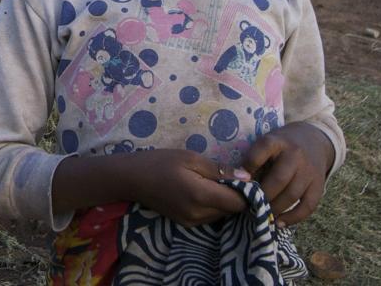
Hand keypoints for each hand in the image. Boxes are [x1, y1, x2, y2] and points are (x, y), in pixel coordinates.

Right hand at [128, 149, 251, 226]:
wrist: (131, 179)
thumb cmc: (160, 162)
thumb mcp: (191, 158)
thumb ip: (220, 170)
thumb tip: (247, 177)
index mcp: (201, 195)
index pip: (239, 203)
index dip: (249, 192)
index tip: (248, 179)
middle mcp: (199, 214)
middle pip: (233, 211)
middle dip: (238, 197)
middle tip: (233, 178)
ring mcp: (192, 222)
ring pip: (223, 216)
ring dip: (226, 202)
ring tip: (218, 184)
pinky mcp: (186, 224)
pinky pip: (211, 218)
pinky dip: (214, 207)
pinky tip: (206, 192)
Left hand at [243, 122, 335, 226]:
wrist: (313, 140)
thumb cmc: (281, 146)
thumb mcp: (266, 143)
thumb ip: (253, 160)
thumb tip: (238, 184)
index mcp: (277, 142)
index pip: (259, 153)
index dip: (247, 168)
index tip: (239, 181)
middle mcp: (295, 155)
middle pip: (278, 179)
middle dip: (262, 196)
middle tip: (249, 206)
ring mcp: (309, 171)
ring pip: (292, 195)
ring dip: (275, 209)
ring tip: (261, 215)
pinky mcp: (319, 185)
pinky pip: (308, 206)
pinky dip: (293, 217)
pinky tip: (279, 223)